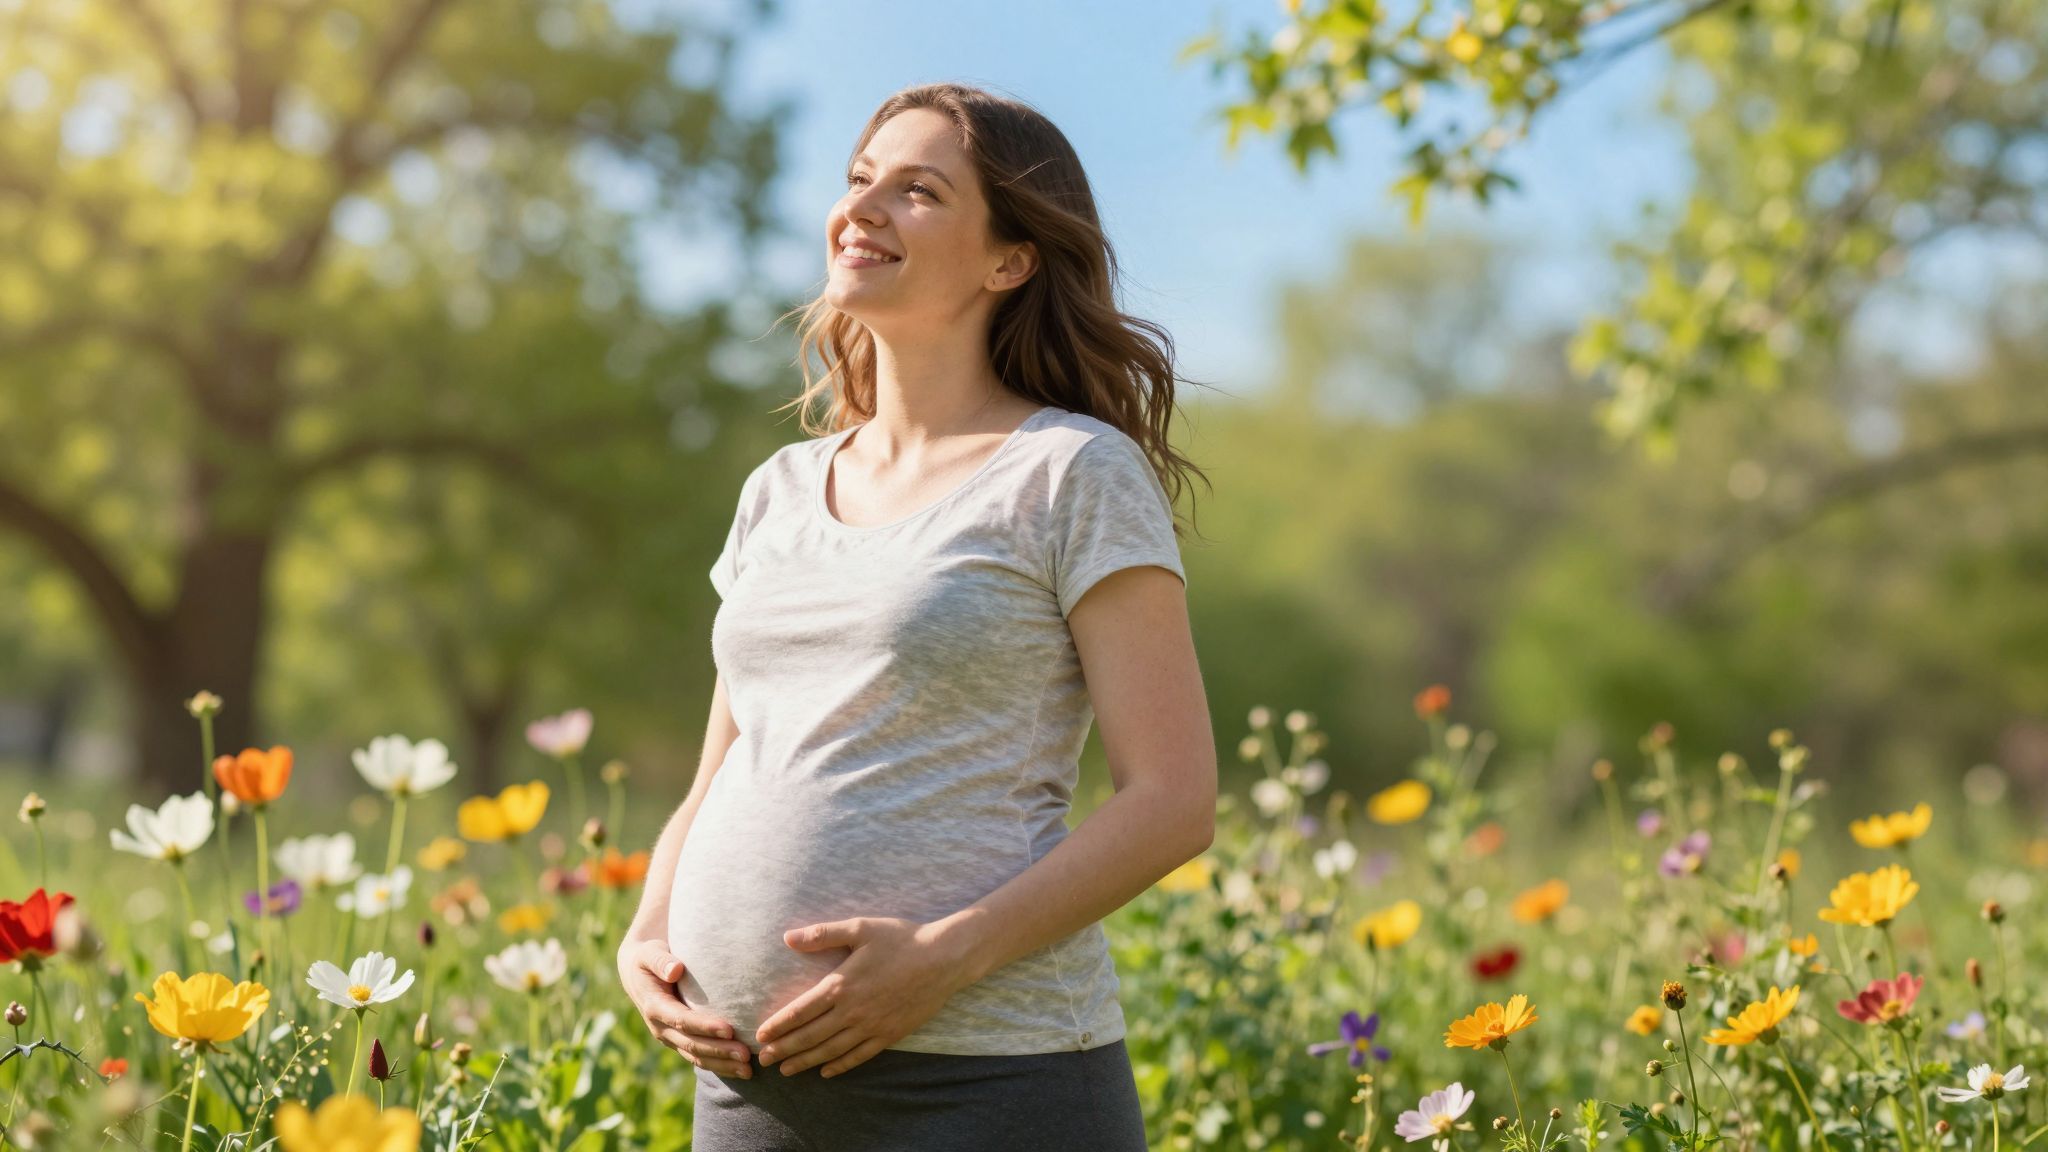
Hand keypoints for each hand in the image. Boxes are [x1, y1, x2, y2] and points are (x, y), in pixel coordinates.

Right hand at [616, 937, 754, 1078]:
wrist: (638, 975)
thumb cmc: (649, 958)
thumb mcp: (649, 953)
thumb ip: (661, 960)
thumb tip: (676, 970)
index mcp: (654, 1007)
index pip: (682, 1020)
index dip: (705, 1027)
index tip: (729, 1029)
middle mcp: (660, 1028)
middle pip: (692, 1044)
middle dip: (719, 1051)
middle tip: (746, 1054)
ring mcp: (669, 1038)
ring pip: (696, 1057)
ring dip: (722, 1064)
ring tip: (747, 1069)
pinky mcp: (678, 1042)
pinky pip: (698, 1058)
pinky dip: (719, 1066)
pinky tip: (740, 1070)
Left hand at [755, 917, 974, 1078]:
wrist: (944, 958)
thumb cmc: (901, 939)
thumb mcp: (860, 928)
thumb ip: (822, 934)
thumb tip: (787, 938)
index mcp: (841, 984)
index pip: (800, 1011)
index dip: (778, 1025)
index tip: (760, 1035)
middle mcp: (852, 1011)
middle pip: (810, 1036)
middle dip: (784, 1050)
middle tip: (764, 1060)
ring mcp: (871, 1026)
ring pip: (831, 1051)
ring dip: (805, 1062)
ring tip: (786, 1070)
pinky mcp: (889, 1035)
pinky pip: (859, 1056)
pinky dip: (840, 1066)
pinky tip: (826, 1072)